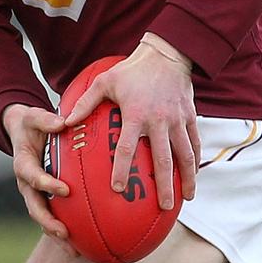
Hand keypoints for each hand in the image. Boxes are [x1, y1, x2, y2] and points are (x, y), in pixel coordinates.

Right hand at [2, 103, 76, 254]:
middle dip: (47, 222)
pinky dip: (61, 232)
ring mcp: (33, 193)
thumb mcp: (34, 116)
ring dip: (55, 234)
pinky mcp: (42, 197)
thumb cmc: (30, 123)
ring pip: (41, 218)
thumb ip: (46, 119)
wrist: (21, 131)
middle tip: (64, 232)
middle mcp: (25, 183)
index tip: (65, 190)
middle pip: (34, 207)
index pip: (33, 177)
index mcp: (22, 163)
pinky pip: (50, 216)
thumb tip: (62, 122)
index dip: (46, 184)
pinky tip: (80, 245)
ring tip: (74, 251)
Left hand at [64, 35, 199, 209]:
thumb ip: (85, 103)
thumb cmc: (131, 70)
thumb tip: (65, 122)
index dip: (122, 169)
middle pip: (163, 159)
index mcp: (136, 114)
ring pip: (185, 154)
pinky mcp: (190, 116)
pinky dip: (195, 159)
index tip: (118, 189)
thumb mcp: (104, 81)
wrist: (165, 54)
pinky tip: (193, 174)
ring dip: (187, 177)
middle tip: (163, 208)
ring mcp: (177, 119)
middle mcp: (159, 120)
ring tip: (187, 198)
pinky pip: (195, 141)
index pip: (127, 147)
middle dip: (164, 185)